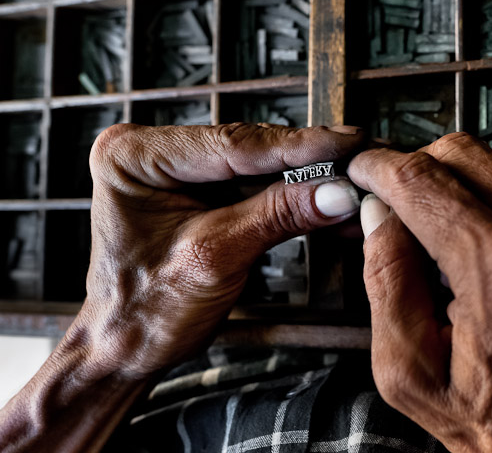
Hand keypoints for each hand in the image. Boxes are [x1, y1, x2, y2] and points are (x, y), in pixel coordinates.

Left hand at [82, 122, 363, 376]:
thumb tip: (336, 192)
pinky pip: (258, 187)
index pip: (232, 143)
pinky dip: (295, 198)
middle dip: (309, 160)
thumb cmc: (146, 311)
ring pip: (261, 166)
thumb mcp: (216, 258)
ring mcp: (179, 168)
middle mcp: (155, 151)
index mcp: (135, 155)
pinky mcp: (202, 189)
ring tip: (355, 181)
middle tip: (361, 158)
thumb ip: (277, 216)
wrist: (128, 350)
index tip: (345, 142)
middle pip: (250, 149)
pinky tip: (332, 203)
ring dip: (309, 179)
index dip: (297, 145)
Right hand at [349, 133, 491, 452]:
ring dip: (454, 185)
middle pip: (461, 153)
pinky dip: (491, 201)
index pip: (423, 181)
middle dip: (415, 168)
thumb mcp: (415, 376)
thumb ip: (386, 284)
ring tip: (440, 240)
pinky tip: (480, 246)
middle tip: (394, 203)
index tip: (361, 171)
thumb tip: (378, 217)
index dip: (379, 168)